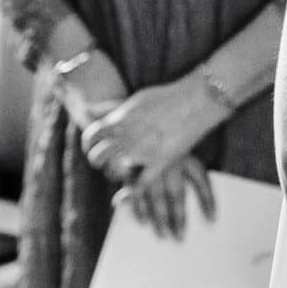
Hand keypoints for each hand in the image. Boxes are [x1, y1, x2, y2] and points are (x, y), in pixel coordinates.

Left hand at [80, 77, 225, 185]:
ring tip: (119, 171)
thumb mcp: (137, 98)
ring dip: (113, 173)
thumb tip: (92, 110)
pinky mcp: (160, 161)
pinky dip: (134, 191)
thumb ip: (115, 109)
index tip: (94, 147)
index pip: (91, 137)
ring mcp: (142, 151)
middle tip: (104, 162)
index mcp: (119, 120)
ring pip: (113, 172)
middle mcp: (126, 136)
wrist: (197, 99)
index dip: (89, 144)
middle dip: (97, 161)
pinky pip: (140, 183)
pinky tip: (133, 190)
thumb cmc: (169, 96)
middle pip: (97, 157)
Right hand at [117, 154, 215, 241]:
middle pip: (175, 193)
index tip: (212, 221)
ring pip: (154, 196)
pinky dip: (137, 208)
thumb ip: (200, 188)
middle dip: (177, 217)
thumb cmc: (170, 153)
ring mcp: (149, 164)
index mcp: (186, 157)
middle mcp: (168, 161)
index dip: (208, 200)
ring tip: (162, 235)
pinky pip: (134, 192)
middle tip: (179, 238)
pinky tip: (143, 222)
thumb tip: (211, 217)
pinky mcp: (131, 168)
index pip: (201, 180)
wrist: (142, 131)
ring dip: (158, 217)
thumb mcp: (188, 164)